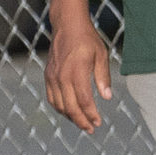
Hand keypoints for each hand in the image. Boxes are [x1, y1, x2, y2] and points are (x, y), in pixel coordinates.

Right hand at [45, 19, 112, 133]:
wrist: (67, 25)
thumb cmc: (87, 39)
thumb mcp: (101, 56)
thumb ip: (103, 77)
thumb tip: (106, 97)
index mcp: (76, 72)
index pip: (84, 100)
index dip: (91, 114)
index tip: (99, 122)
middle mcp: (61, 76)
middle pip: (70, 107)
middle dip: (81, 121)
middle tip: (91, 129)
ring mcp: (52, 76)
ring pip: (59, 104)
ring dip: (70, 116)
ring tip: (81, 122)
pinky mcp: (48, 75)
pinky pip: (52, 97)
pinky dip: (60, 107)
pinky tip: (69, 110)